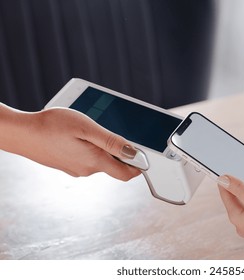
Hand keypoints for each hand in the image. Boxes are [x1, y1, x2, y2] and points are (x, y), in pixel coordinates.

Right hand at [0, 105, 140, 180]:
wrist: (21, 133)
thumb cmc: (52, 126)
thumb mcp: (87, 128)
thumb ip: (111, 142)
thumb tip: (134, 153)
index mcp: (95, 162)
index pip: (126, 174)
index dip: (139, 167)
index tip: (145, 157)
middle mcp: (87, 170)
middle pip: (114, 165)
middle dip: (120, 151)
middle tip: (117, 132)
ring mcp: (76, 169)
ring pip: (99, 160)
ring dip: (103, 148)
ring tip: (94, 130)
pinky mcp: (67, 165)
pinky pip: (86, 158)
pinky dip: (90, 148)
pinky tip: (80, 136)